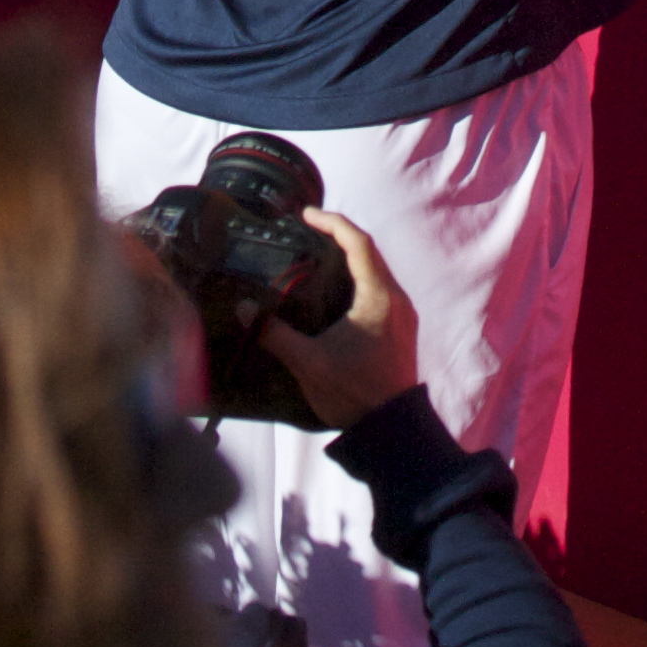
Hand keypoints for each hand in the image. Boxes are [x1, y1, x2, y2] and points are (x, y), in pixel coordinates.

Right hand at [259, 212, 418, 428]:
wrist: (391, 432)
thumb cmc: (353, 392)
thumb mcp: (309, 363)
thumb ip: (275, 334)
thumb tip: (243, 310)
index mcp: (378, 296)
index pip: (358, 242)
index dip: (332, 223)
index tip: (307, 214)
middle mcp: (396, 298)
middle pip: (370, 253)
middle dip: (340, 237)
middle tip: (309, 232)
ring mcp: (403, 315)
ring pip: (377, 272)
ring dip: (351, 261)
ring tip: (320, 259)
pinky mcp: (402, 331)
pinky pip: (381, 291)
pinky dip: (359, 281)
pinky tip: (338, 296)